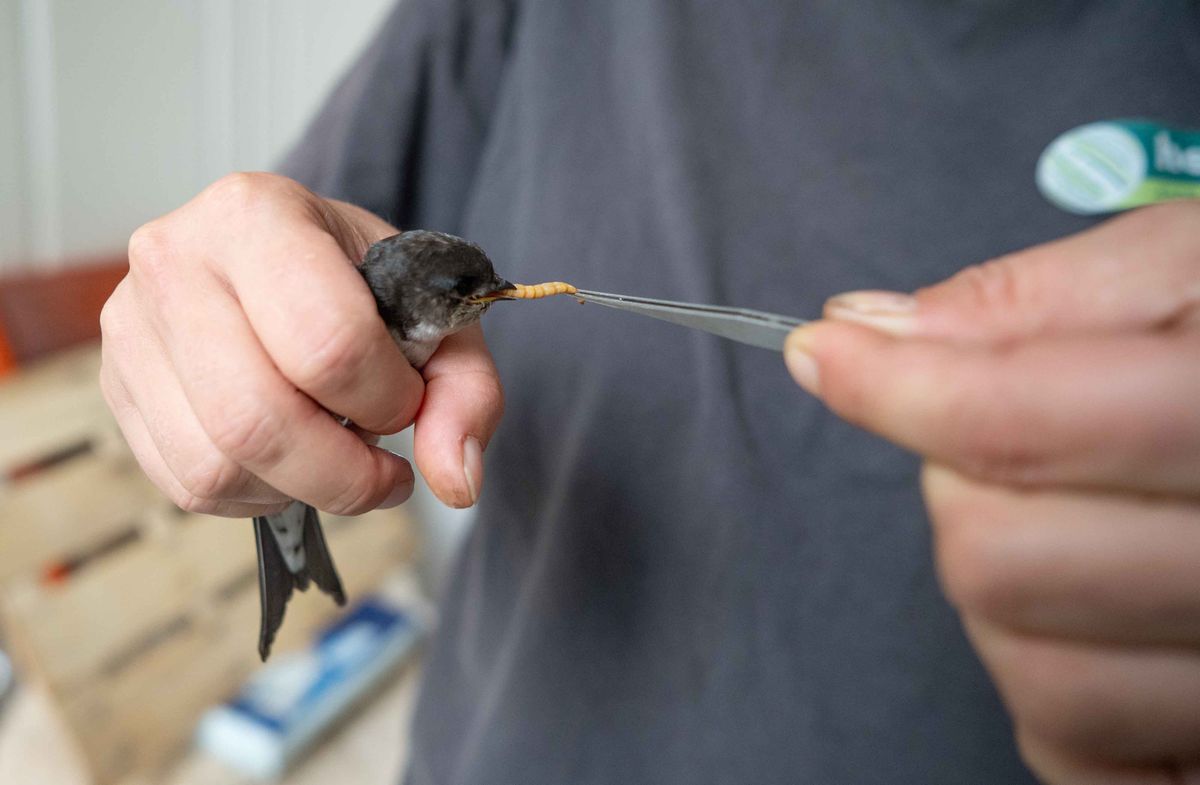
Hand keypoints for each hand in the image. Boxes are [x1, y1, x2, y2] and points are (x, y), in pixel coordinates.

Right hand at [101, 173, 502, 516]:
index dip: (385, 398)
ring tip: (337, 457)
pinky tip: (290, 462)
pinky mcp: (118, 387)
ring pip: (215, 464)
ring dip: (299, 488)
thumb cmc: (359, 280)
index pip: (326, 341)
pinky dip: (256, 496)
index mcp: (256, 214)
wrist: (285, 259)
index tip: (406, 398)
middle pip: (256, 418)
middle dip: (342, 471)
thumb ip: (465, 391)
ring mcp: (131, 326)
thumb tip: (457, 482)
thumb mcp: (433, 312)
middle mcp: (174, 260)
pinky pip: (186, 484)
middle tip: (383, 464)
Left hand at [784, 201, 1199, 783]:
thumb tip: (875, 327)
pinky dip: (1054, 689)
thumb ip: (1044, 299)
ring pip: (1025, 670)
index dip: (893, 387)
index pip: (1018, 422)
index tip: (824, 353)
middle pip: (994, 559)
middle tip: (1011, 441)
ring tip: (1076, 525)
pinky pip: (1075, 755)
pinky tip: (1096, 620)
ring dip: (1006, 592)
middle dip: (961, 489)